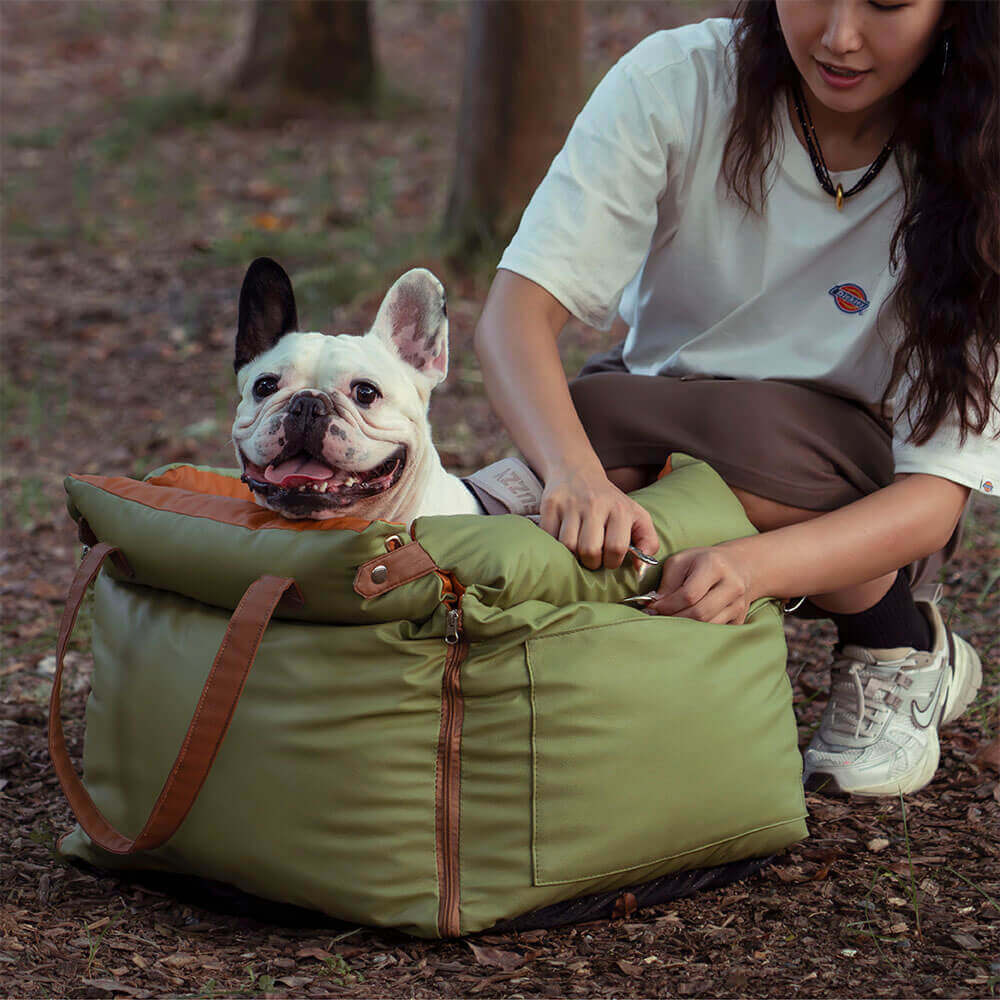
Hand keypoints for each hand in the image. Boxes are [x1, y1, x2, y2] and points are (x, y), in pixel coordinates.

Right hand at [539, 465, 658, 570]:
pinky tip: (563, 539)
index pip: (616, 548)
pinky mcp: (551, 504)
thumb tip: (639, 569)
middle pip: (589, 550)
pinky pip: (549, 537)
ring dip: (572, 555)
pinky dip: (555, 544)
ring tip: (578, 549)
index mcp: (620, 509)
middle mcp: (595, 504)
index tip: (609, 559)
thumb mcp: (637, 516)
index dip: (612, 562)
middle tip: (592, 557)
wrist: (577, 473)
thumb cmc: (610, 503)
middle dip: (591, 562)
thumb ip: (648, 542)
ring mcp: (571, 504)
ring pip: (568, 546)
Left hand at [646, 544, 752, 623]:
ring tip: (670, 619)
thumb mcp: (681, 561)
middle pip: (700, 613)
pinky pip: (715, 631)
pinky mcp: (739, 618)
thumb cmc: (703, 562)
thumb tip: (655, 604)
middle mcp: (732, 586)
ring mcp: (739, 604)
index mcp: (715, 566)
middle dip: (674, 618)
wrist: (738, 566)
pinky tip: (685, 623)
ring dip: (684, 626)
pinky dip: (697, 631)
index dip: (668, 605)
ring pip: (708, 625)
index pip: (689, 594)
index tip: (652, 607)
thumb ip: (667, 582)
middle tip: (658, 617)